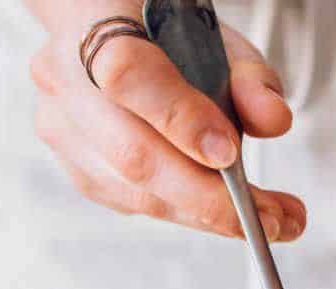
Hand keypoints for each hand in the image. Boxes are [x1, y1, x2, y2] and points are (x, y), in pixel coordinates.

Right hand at [30, 0, 305, 241]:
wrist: (110, 35)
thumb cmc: (164, 34)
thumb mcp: (216, 39)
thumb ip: (248, 76)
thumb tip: (273, 120)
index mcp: (93, 21)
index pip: (126, 74)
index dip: (178, 120)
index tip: (230, 154)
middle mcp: (63, 77)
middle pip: (133, 154)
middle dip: (210, 198)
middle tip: (272, 218)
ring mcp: (63, 128)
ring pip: (137, 193)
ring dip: (210, 216)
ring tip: (272, 220)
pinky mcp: (78, 170)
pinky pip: (137, 206)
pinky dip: (190, 214)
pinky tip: (227, 211)